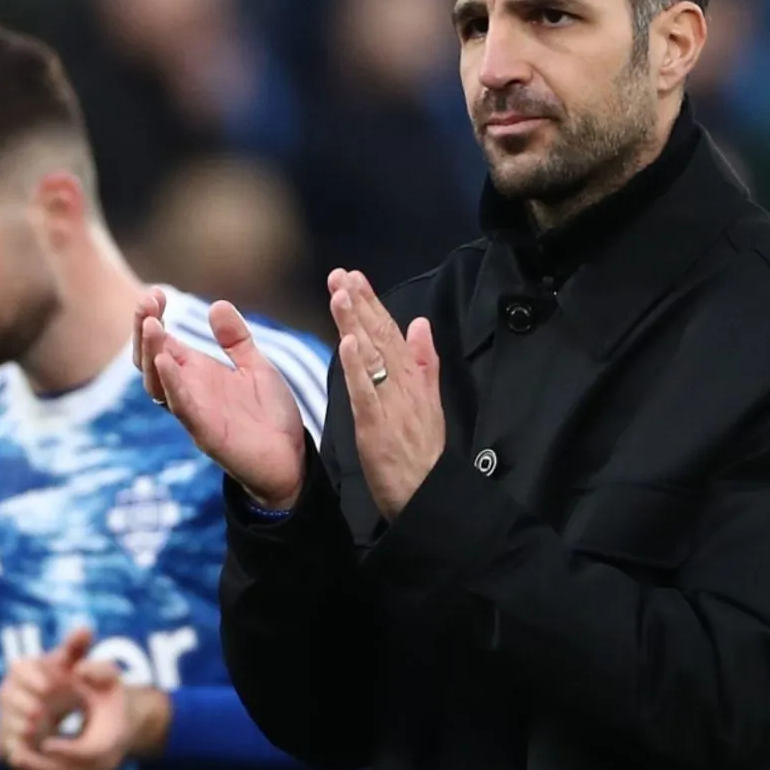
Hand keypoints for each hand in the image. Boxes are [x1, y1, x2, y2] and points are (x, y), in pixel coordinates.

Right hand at [0, 627, 90, 765]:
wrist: (42, 719)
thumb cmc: (56, 685)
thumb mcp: (66, 667)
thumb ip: (75, 648)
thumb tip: (86, 627)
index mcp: (23, 671)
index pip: (20, 668)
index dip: (31, 677)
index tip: (48, 686)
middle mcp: (10, 692)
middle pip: (7, 695)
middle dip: (22, 703)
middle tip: (38, 711)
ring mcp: (6, 715)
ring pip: (5, 720)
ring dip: (18, 724)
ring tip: (33, 728)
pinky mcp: (7, 739)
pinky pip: (7, 743)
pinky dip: (16, 746)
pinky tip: (28, 749)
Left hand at [5, 661, 158, 769]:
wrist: (122, 720)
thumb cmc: (107, 694)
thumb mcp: (106, 677)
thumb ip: (96, 669)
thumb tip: (80, 669)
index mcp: (112, 738)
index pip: (89, 755)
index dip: (66, 752)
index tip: (43, 743)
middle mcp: (107, 766)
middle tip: (16, 755)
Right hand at [132, 287, 306, 507]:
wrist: (292, 460)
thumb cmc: (269, 417)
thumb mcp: (255, 367)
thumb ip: (235, 339)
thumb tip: (217, 305)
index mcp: (195, 374)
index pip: (160, 343)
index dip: (152, 317)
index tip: (156, 292)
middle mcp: (187, 392)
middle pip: (148, 360)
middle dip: (143, 329)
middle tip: (147, 301)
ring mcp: (193, 413)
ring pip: (157, 384)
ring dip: (151, 353)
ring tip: (151, 324)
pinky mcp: (205, 433)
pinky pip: (181, 407)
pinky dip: (171, 384)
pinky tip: (166, 361)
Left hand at [329, 269, 445, 520]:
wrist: (426, 494)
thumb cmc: (422, 452)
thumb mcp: (428, 403)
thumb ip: (424, 362)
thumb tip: (421, 323)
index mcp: (411, 379)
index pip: (389, 333)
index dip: (372, 303)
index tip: (354, 277)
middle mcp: (403, 385)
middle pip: (380, 337)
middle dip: (360, 303)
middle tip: (342, 274)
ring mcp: (391, 404)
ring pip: (371, 357)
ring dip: (355, 323)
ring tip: (341, 294)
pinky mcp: (377, 425)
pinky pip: (365, 392)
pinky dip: (356, 367)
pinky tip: (346, 343)